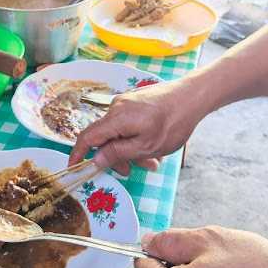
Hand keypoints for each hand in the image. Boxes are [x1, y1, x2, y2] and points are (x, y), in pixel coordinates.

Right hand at [70, 75, 210, 174]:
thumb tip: (95, 159)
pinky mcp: (136, 102)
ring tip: (153, 161)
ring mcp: (126, 103)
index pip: (87, 137)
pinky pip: (128, 125)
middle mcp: (116, 107)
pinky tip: (154, 147)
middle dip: (117, 157)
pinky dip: (136, 139)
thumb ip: (118, 153)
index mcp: (116, 118)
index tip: (74, 168)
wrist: (192, 97)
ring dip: (131, 150)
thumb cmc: (172, 123)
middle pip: (105, 137)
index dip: (78, 154)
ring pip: (119, 133)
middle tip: (133, 171)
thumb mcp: (146, 146)